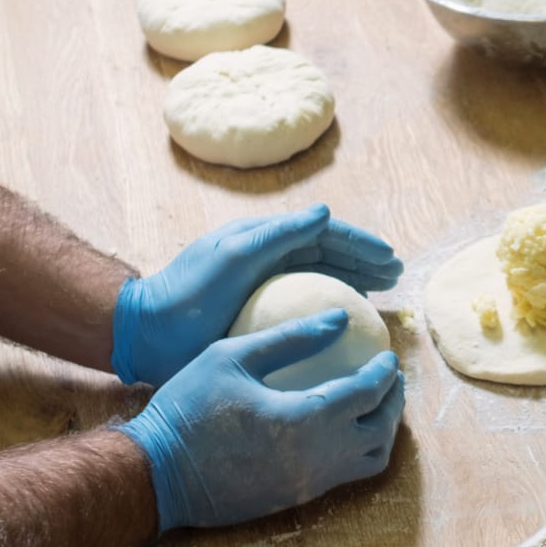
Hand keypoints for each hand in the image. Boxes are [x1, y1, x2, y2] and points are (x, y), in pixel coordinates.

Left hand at [111, 204, 402, 385]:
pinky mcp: (260, 322)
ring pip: (321, 284)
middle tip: (396, 276)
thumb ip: (279, 234)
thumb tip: (325, 212)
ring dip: (354, 286)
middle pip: (328, 257)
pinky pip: (306, 314)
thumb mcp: (234, 255)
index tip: (390, 258)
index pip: (323, 235)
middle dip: (364, 263)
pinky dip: (332, 316)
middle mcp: (269, 263)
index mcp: (264, 241)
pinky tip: (348, 332)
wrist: (149, 333)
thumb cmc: (190, 291)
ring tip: (383, 297)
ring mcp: (265, 293)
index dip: (360, 244)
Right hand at [117, 309, 404, 530]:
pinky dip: (358, 450)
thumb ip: (291, 337)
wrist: (157, 474)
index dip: (385, 372)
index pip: (367, 393)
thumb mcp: (232, 356)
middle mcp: (319, 457)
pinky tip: (344, 428)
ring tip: (374, 405)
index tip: (388, 354)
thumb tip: (340, 318)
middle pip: (381, 431)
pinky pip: (346, 474)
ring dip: (382, 431)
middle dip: (394, 402)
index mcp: (306, 419)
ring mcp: (310, 484)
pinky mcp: (297, 498)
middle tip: (391, 379)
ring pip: (371, 460)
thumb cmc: (189, 407)